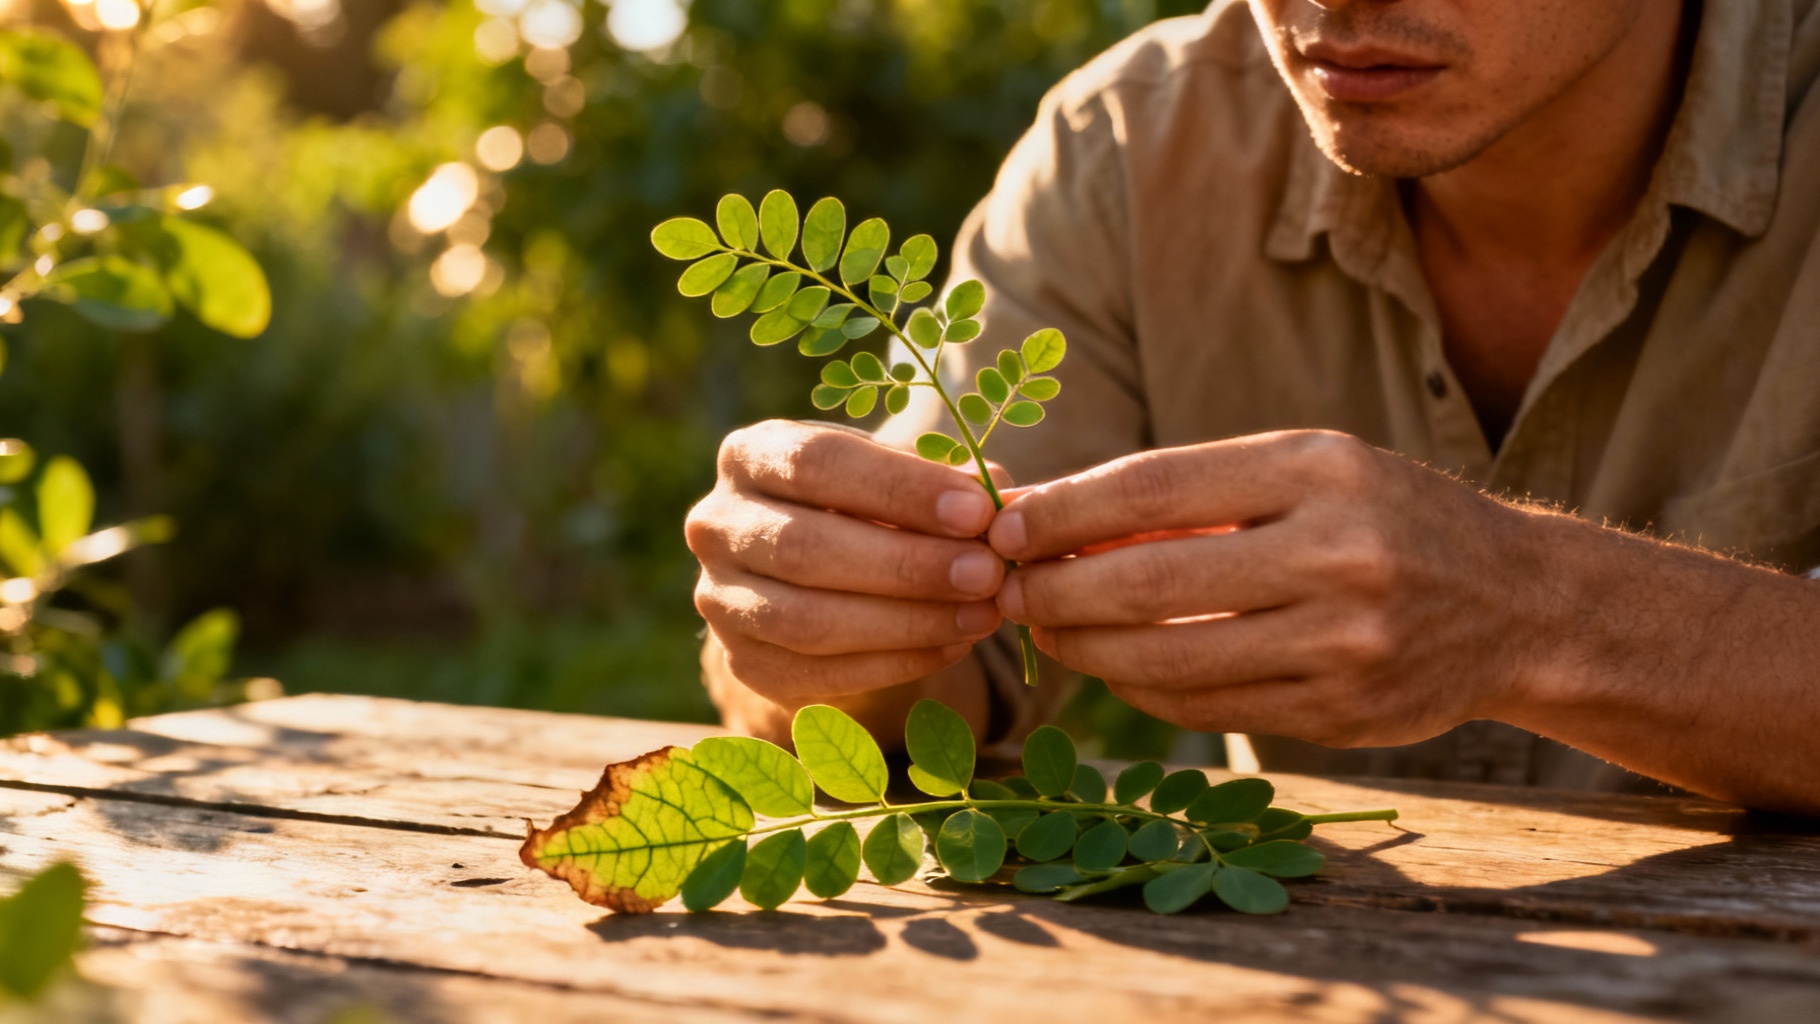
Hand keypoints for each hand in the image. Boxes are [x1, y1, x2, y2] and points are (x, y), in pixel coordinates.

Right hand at [686, 420, 1005, 706]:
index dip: (900, 488)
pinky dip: (894, 662)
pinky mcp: (742, 662)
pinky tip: (953, 645)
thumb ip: (943, 484)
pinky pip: (817, 674)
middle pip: (806, 547)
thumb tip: (998, 497)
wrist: (822, 574)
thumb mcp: (900, 479)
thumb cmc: (871, 506)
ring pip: (808, 620)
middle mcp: (717, 524)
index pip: (818, 463)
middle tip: (987, 572)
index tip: (978, 510)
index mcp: (749, 456)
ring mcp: (720, 599)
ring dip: (907, 621)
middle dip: (908, 564)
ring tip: (982, 614)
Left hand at [987, 430, 1546, 747]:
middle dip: (1054, 589)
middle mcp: (1336, 553)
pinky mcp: (1341, 714)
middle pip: (1148, 580)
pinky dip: (1142, 689)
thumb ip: (1193, 491)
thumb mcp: (1310, 468)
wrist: (1519, 606)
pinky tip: (1114, 669)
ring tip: (1046, 630)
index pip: (1154, 486)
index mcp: (1320, 469)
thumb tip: (1050, 511)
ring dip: (1085, 649)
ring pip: (1167, 657)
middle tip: (1004, 589)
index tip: (1003, 522)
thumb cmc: (1386, 518)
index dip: (1063, 510)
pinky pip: (1206, 708)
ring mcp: (1343, 643)